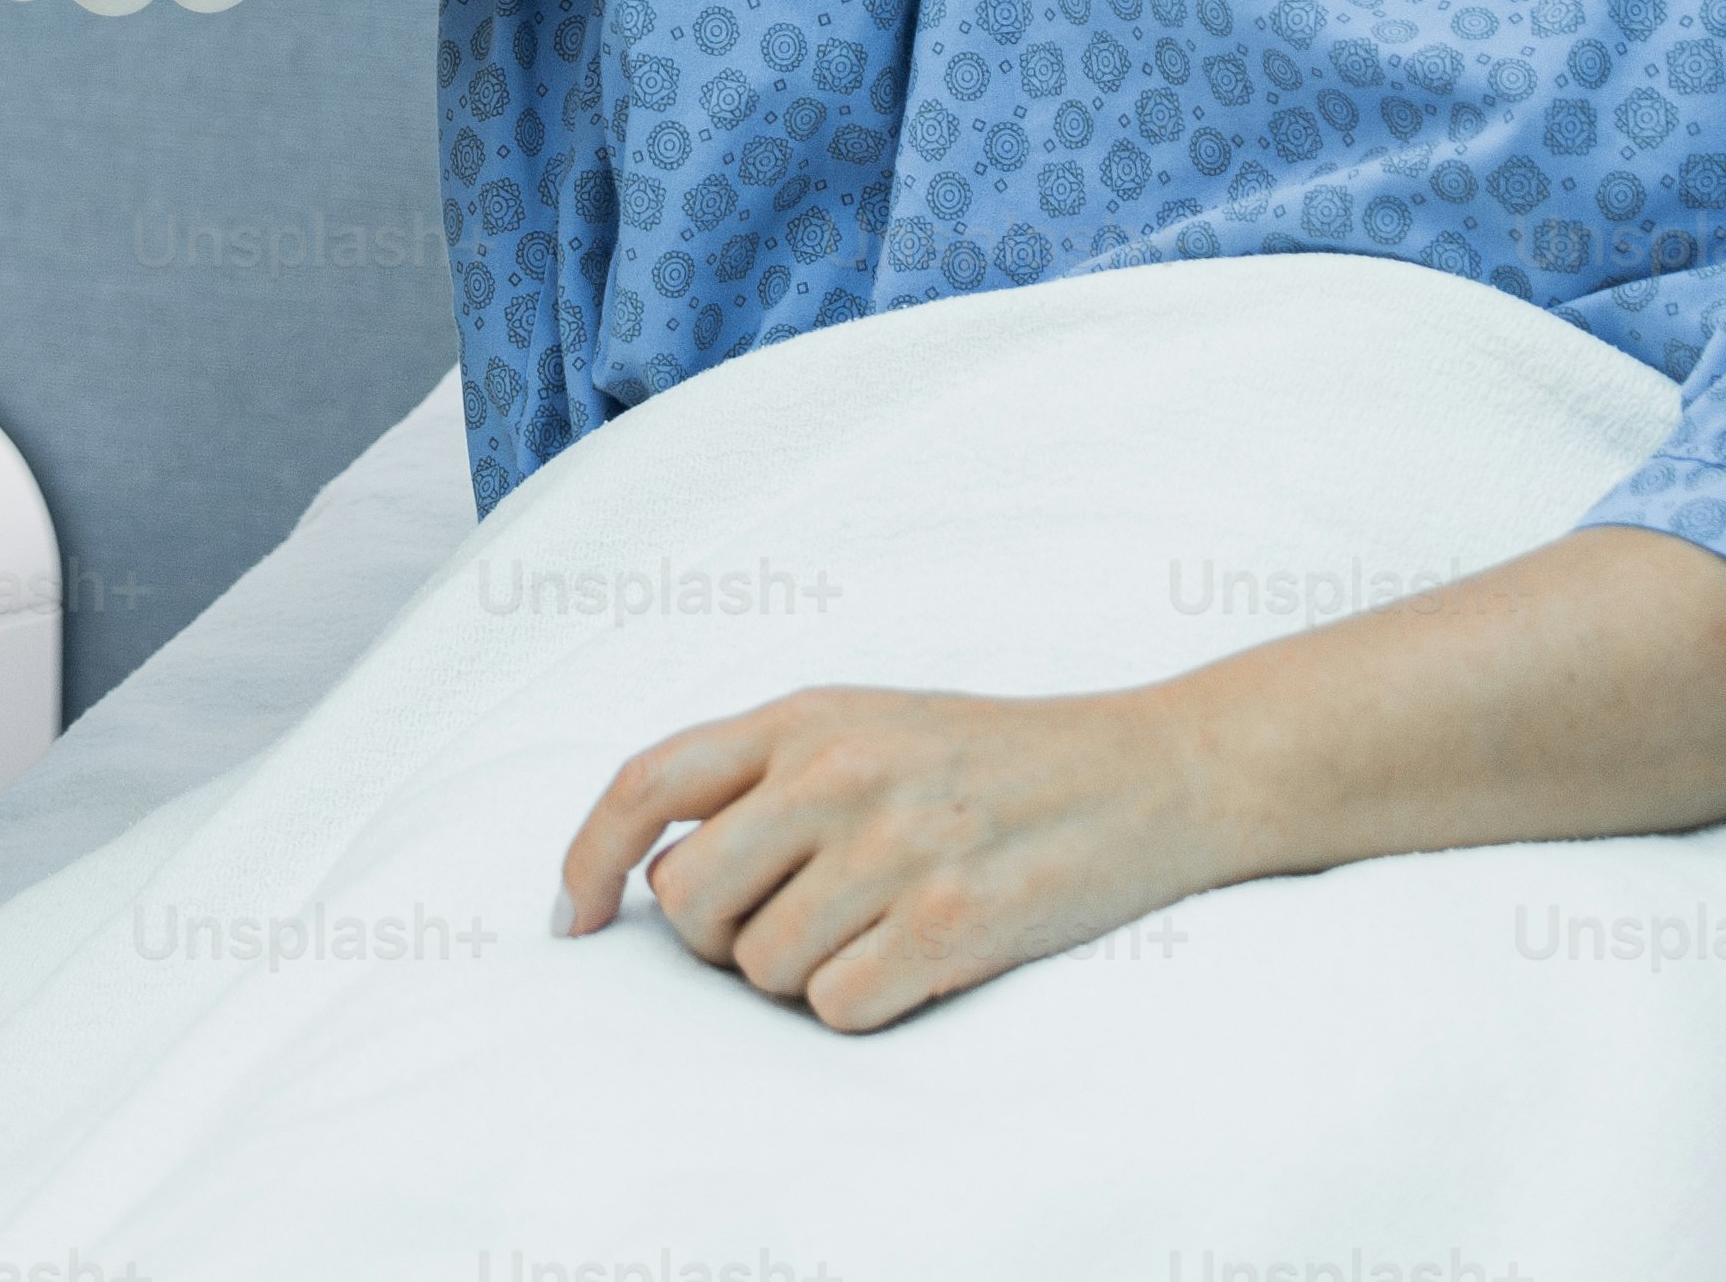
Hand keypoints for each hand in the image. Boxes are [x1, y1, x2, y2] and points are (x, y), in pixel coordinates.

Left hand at [555, 684, 1224, 1033]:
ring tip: (876, 930)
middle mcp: (840, 772)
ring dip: (803, 974)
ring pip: (762, 968)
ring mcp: (896, 846)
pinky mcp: (951, 920)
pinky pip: (835, 1008)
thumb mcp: (870, 723)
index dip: (588, 858)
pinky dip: (863, 1005)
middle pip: (690, 901)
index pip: (648, 783)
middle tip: (794, 923)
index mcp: (807, 716)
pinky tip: (917, 961)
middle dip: (722, 938)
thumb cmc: (995, 762)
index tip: (573, 920)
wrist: (1151, 773)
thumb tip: (651, 867)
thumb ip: (765, 773)